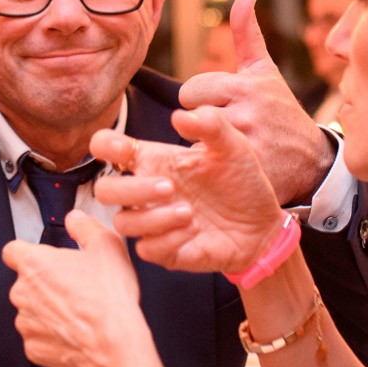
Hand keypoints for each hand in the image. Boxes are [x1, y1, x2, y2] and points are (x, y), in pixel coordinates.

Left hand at [6, 211, 148, 366]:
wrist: (114, 345)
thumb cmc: (108, 300)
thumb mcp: (107, 246)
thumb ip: (85, 226)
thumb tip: (76, 220)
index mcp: (34, 264)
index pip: (13, 251)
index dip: (28, 253)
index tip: (42, 259)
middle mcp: (22, 293)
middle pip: (26, 283)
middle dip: (46, 284)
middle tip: (75, 287)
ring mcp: (26, 323)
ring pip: (32, 311)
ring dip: (49, 310)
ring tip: (79, 311)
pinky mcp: (33, 349)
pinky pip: (39, 337)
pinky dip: (53, 335)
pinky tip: (76, 331)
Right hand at [91, 108, 285, 275]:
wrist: (264, 225)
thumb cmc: (242, 181)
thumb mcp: (233, 146)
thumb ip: (210, 124)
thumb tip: (179, 115)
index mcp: (154, 161)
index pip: (106, 148)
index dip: (104, 145)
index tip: (125, 149)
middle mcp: (147, 192)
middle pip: (105, 190)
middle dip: (131, 189)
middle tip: (170, 187)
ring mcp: (154, 222)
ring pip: (123, 222)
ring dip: (153, 216)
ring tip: (189, 212)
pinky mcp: (165, 251)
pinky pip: (146, 249)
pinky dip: (168, 239)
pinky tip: (195, 231)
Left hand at [178, 0, 333, 205]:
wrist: (314, 162)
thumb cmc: (281, 113)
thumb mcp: (266, 73)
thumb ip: (248, 35)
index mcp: (246, 85)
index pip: (191, 90)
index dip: (201, 101)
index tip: (221, 107)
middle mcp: (247, 112)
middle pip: (189, 116)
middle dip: (200, 123)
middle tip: (226, 130)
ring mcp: (248, 143)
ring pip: (196, 142)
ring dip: (206, 147)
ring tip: (231, 148)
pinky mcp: (247, 172)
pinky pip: (207, 168)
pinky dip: (214, 169)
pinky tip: (232, 167)